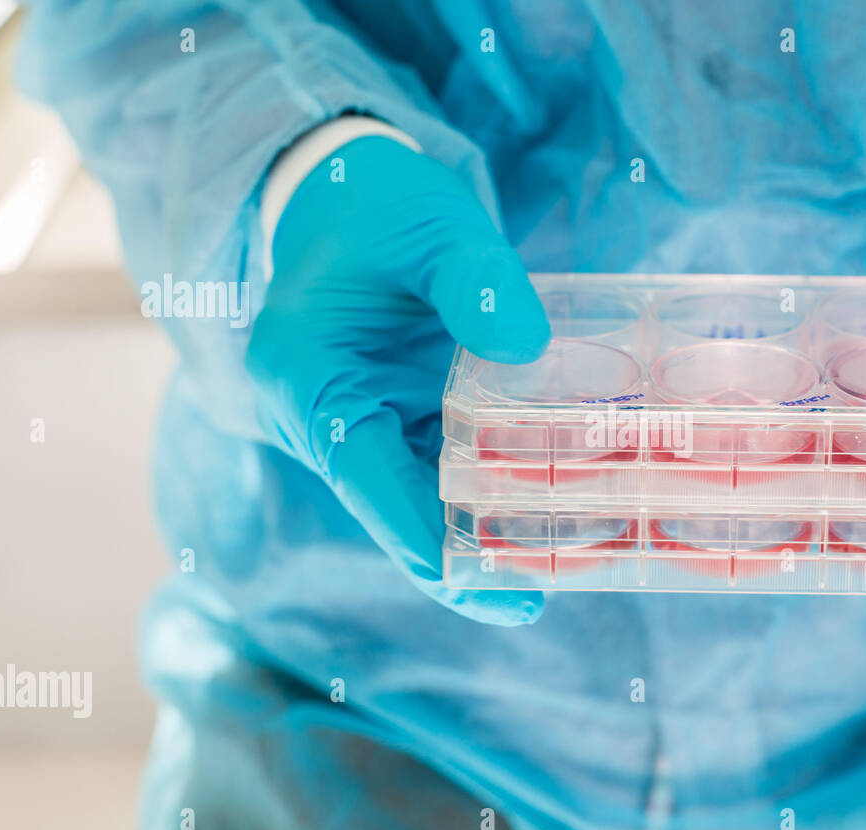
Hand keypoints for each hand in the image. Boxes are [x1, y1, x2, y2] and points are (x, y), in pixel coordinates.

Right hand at [247, 136, 549, 625]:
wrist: (349, 195)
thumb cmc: (378, 207)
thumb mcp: (431, 223)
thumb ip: (475, 280)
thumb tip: (528, 348)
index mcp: (309, 380)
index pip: (366, 478)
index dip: (422, 539)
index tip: (481, 585)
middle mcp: (327, 419)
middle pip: (394, 510)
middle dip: (460, 562)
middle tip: (534, 598)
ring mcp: (363, 424)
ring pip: (421, 500)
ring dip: (480, 536)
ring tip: (556, 571)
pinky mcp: (397, 420)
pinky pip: (441, 471)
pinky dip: (488, 496)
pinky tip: (545, 517)